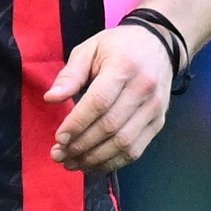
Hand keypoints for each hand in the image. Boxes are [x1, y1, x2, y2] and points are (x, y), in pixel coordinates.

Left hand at [43, 24, 173, 173]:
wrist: (158, 45)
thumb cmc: (117, 46)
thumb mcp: (90, 49)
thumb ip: (70, 74)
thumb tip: (50, 99)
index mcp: (123, 66)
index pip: (99, 102)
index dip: (78, 123)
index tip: (59, 138)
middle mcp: (144, 90)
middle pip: (111, 127)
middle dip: (82, 146)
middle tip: (58, 155)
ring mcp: (154, 109)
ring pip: (124, 143)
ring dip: (95, 159)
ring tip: (71, 163)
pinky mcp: (159, 122)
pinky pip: (136, 150)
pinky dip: (113, 162)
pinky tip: (93, 164)